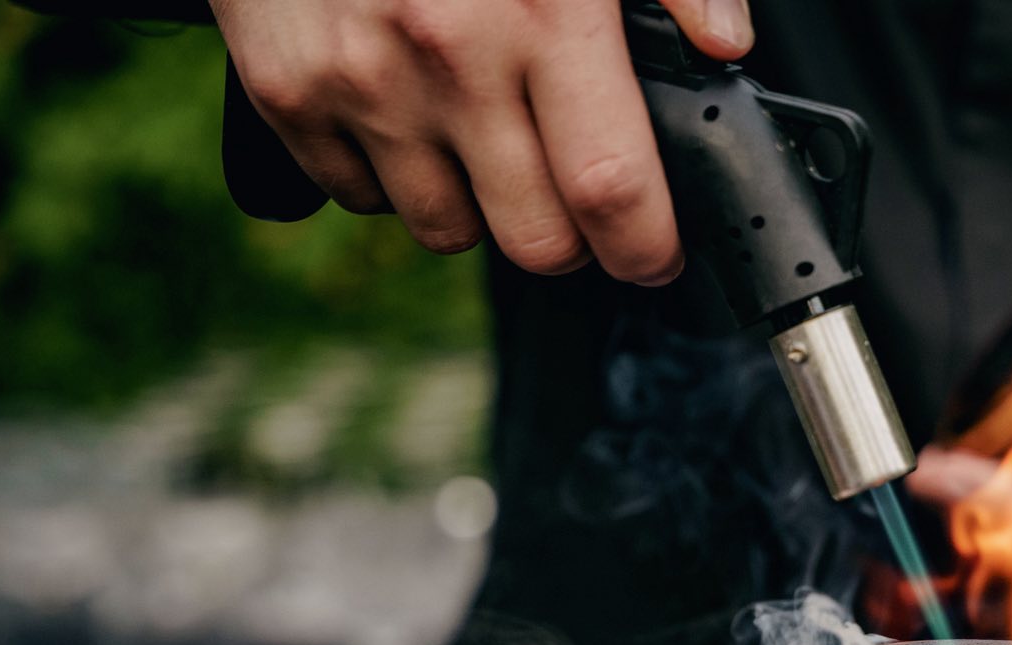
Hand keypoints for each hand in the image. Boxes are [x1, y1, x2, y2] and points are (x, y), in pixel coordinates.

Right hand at [211, 0, 754, 281]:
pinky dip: (391, 172)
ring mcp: (360, 81)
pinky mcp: (286, 91)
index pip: (609, 189)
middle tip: (570, 190)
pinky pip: (359, 196)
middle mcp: (447, 56)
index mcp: (541, 9)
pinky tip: (407, 105)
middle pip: (534, 241)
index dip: (645, 245)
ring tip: (480, 128)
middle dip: (569, 238)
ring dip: (477, 206)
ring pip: (447, 231)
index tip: (654, 253)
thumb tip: (725, 44)